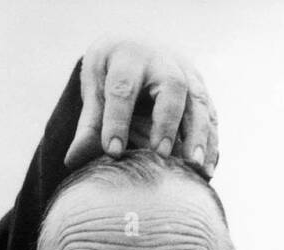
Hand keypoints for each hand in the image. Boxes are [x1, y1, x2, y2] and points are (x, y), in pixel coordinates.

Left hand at [64, 37, 217, 176]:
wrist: (136, 47)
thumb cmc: (111, 72)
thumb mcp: (94, 88)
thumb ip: (89, 123)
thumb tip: (72, 160)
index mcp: (128, 59)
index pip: (122, 89)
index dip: (117, 120)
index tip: (112, 152)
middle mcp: (163, 62)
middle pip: (172, 87)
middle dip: (167, 121)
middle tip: (161, 154)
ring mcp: (187, 73)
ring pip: (199, 102)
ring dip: (199, 136)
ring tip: (195, 167)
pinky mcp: (200, 90)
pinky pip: (210, 115)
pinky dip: (210, 142)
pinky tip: (206, 169)